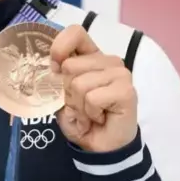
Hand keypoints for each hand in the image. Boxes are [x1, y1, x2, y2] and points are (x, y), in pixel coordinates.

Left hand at [50, 25, 138, 152]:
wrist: (100, 148)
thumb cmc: (82, 119)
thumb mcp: (61, 95)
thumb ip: (57, 76)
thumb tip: (53, 64)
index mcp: (91, 56)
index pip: (75, 33)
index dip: (59, 48)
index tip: (55, 69)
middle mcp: (108, 61)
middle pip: (70, 65)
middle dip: (68, 92)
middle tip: (80, 106)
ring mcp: (120, 74)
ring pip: (79, 83)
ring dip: (78, 106)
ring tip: (89, 114)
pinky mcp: (126, 90)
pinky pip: (92, 98)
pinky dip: (89, 113)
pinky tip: (100, 118)